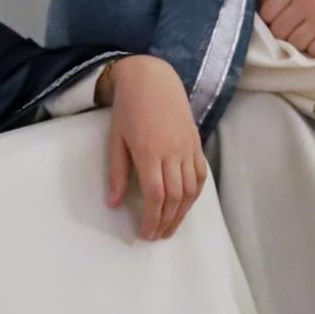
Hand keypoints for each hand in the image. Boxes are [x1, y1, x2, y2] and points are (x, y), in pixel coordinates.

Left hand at [102, 56, 209, 240]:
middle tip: (157, 235)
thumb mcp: (116, 139)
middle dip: (166, 221)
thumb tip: (114, 204)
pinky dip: (196, 193)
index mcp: (149, 152)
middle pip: (175, 197)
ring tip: (171, 226)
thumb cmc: (129, 107)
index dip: (152, 219)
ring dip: (182, 213)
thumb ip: (117, 173)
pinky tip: (186, 203)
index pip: (155, 195)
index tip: (145, 233)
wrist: (152, 78)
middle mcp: (172, 152)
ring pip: (191, 189)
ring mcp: (187, 147)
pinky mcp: (196, 142)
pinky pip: (201, 174)